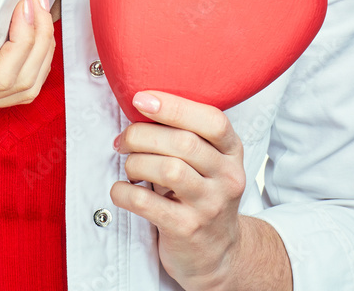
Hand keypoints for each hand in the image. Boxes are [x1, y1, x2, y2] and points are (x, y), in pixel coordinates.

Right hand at [0, 0, 55, 122]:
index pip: (2, 75)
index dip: (24, 40)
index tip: (23, 5)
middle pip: (23, 82)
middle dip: (41, 39)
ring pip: (24, 88)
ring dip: (40, 50)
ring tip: (37, 10)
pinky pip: (13, 87)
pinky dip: (30, 59)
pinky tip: (25, 29)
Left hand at [110, 90, 246, 290]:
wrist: (218, 254)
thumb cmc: (202, 194)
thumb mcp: (209, 162)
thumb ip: (188, 134)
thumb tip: (141, 106)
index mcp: (232, 153)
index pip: (213, 121)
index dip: (174, 106)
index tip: (141, 99)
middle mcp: (227, 178)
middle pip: (184, 142)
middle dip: (142, 134)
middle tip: (123, 141)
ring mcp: (210, 206)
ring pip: (168, 169)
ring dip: (135, 162)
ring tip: (129, 168)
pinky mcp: (187, 230)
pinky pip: (147, 203)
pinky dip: (124, 191)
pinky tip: (122, 190)